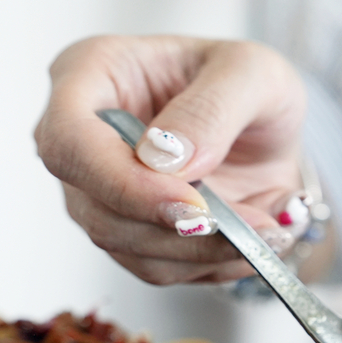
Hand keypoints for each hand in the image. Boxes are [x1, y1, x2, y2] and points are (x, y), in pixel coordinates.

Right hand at [34, 35, 309, 284]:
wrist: (272, 130)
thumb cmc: (251, 86)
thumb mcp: (253, 74)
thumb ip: (212, 109)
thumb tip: (165, 159)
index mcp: (93, 74)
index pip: (69, 141)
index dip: (124, 184)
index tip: (192, 203)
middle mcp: (86, 140)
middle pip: (96, 210)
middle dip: (179, 230)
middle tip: (252, 225)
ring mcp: (104, 193)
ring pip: (130, 249)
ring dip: (205, 251)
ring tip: (267, 229)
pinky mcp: (136, 233)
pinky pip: (162, 268)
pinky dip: (215, 263)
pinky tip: (254, 239)